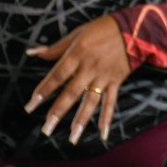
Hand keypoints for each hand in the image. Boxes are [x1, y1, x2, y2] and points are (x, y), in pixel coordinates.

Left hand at [24, 16, 131, 144]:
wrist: (135, 28)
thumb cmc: (103, 29)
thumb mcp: (78, 33)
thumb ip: (55, 48)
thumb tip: (32, 52)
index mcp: (78, 54)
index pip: (57, 75)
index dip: (43, 91)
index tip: (31, 106)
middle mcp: (90, 68)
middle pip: (72, 93)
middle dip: (58, 112)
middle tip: (46, 129)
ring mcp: (104, 76)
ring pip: (91, 101)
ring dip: (81, 120)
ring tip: (72, 137)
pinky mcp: (116, 80)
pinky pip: (111, 101)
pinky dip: (107, 117)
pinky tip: (102, 132)